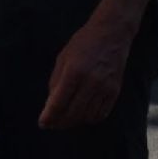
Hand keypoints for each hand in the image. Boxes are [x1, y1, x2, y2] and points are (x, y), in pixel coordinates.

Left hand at [38, 10, 132, 130]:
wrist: (111, 34)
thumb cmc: (83, 43)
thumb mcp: (63, 57)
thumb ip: (56, 81)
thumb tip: (51, 104)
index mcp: (74, 71)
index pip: (59, 102)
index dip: (49, 116)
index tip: (42, 123)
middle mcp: (90, 82)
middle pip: (73, 113)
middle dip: (60, 122)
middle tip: (52, 124)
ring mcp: (104, 88)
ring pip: (87, 117)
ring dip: (75, 122)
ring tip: (66, 119)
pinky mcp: (115, 92)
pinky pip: (101, 114)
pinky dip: (90, 118)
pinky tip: (83, 115)